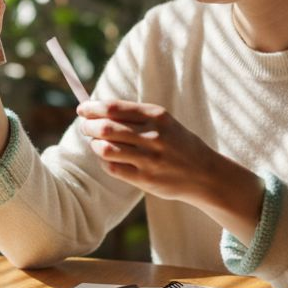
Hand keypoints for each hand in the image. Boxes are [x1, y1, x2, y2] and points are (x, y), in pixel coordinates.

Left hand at [76, 100, 225, 202]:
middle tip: (85, 127)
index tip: (82, 109)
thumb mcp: (164, 122)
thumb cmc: (177, 144)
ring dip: (94, 145)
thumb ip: (135, 116)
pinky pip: (112, 168)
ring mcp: (149, 159)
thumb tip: (97, 109)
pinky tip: (108, 159)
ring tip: (96, 143)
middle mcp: (153, 136)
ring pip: (105, 149)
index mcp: (157, 116)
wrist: (205, 174)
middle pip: (106, 128)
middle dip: (88, 126)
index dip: (93, 108)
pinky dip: (104, 162)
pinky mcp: (146, 179)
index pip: (114, 108)